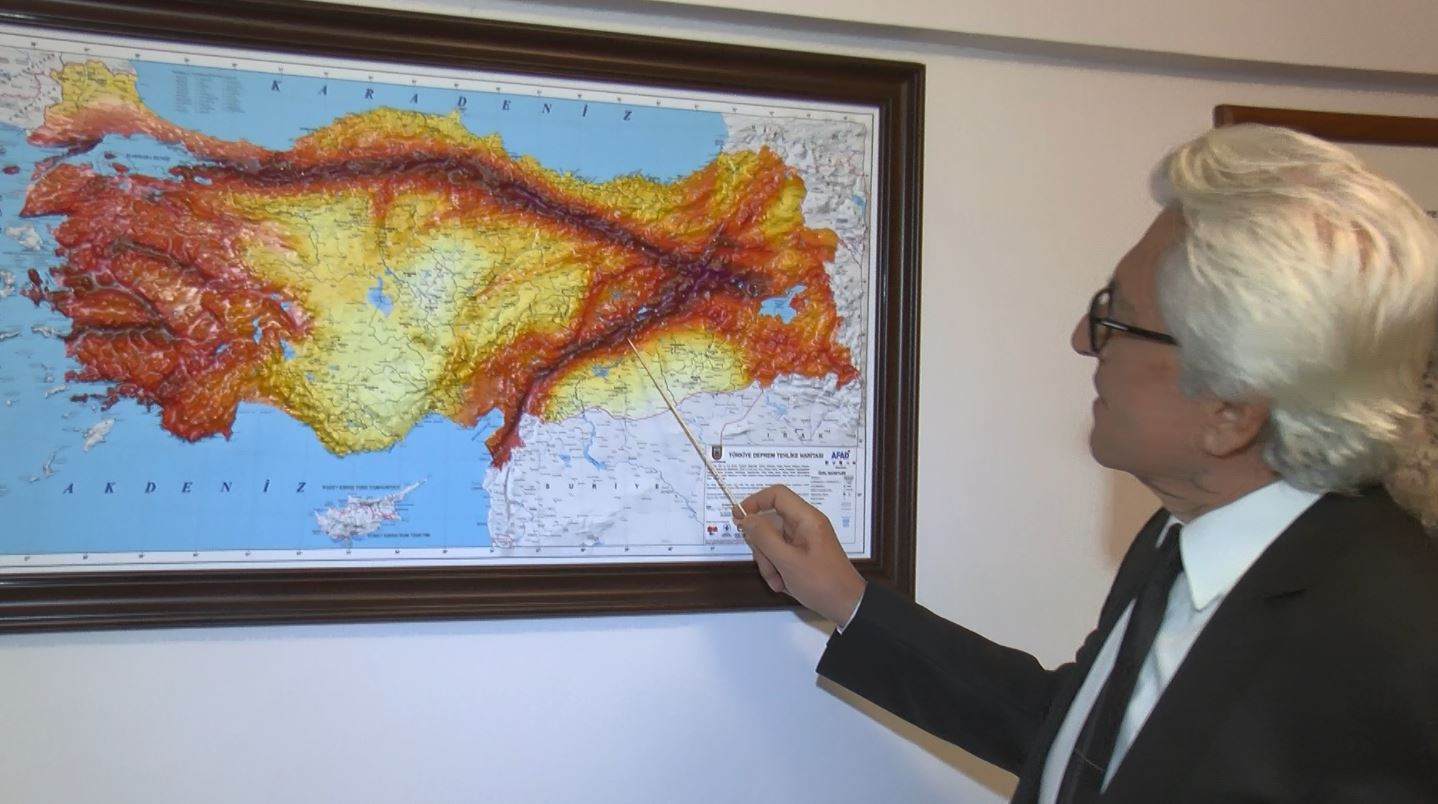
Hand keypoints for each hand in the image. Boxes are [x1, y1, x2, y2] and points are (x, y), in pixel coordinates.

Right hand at [734, 484, 865, 625]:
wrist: (846, 606)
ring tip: (777, 581)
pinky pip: (780, 554)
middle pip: (771, 522)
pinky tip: (782, 584)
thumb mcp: (787, 561)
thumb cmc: (820, 582)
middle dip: (762, 546)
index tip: (738, 517)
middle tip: (767, 566)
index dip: (755, 501)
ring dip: (769, 562)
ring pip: (772, 541)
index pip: (777, 494)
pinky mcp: (802, 553)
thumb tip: (745, 517)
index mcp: (806, 518)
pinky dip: (777, 568)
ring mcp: (803, 540)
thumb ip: (764, 537)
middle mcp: (805, 525)